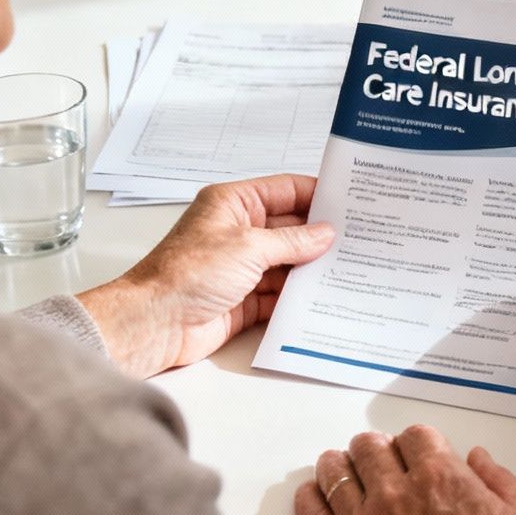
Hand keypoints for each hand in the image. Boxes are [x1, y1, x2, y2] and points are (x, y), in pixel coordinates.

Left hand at [78, 174, 333, 378]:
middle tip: (359, 238)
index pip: (284, 191)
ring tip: (350, 268)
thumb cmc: (187, 273)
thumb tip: (324, 233)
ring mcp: (241, 267)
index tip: (349, 200)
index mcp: (233, 204)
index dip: (316, 194)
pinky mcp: (244, 299)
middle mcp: (237, 232)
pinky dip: (299, 297)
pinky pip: (280, 294)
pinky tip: (324, 297)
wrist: (156, 323)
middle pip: (290, 228)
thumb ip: (292, 241)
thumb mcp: (248, 247)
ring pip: (288, 263)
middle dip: (320, 236)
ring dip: (312, 268)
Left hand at [297, 426, 515, 514]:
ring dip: (339, 466)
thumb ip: (500, 480)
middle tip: (374, 455)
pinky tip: (312, 495)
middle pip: (370, 448)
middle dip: (375, 449)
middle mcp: (396, 494)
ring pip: (336, 474)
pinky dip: (310, 499)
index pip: (415, 436)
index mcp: (441, 476)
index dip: (415, 441)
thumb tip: (480, 459)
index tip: (413, 449)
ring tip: (338, 466)